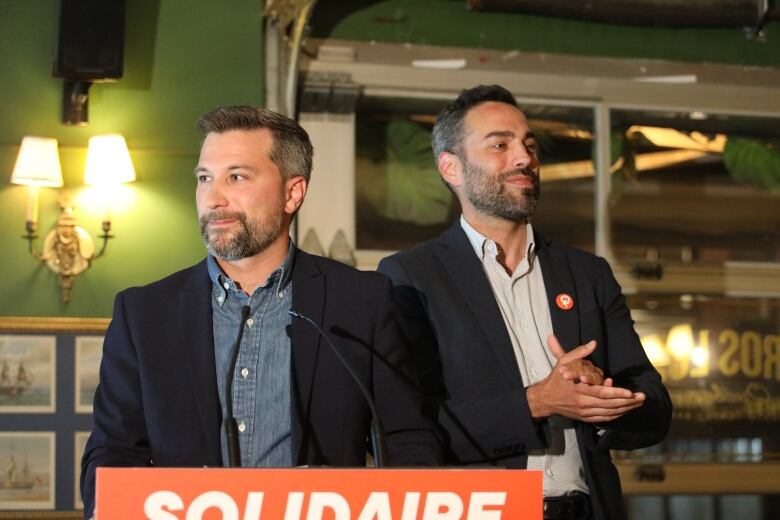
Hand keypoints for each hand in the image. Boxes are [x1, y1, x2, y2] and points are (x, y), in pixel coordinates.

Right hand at [526, 336, 645, 422]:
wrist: (545, 399)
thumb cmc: (556, 379)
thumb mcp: (564, 362)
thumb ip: (580, 352)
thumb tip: (593, 343)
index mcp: (579, 389)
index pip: (602, 393)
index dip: (617, 393)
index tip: (631, 392)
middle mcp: (583, 403)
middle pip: (610, 405)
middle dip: (628, 402)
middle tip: (642, 397)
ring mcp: (585, 413)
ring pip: (609, 413)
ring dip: (626, 409)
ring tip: (638, 403)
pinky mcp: (586, 418)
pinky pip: (605, 418)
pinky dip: (617, 415)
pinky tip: (626, 410)